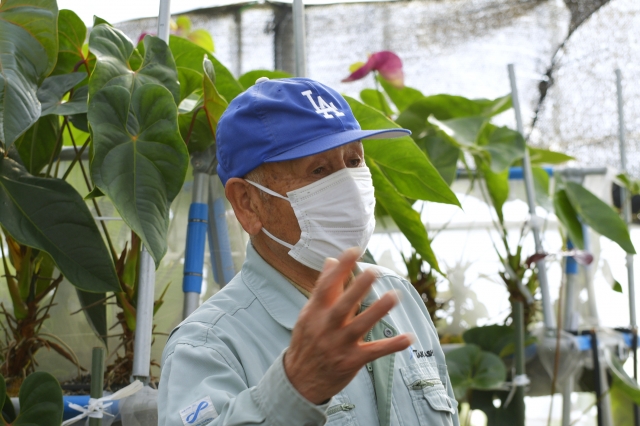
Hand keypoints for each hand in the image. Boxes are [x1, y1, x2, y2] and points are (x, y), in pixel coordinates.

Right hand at [283, 248, 412, 403]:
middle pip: (342, 306)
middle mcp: (325, 328)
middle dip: (356, 288)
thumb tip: (331, 260)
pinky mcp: (350, 362)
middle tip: (373, 271)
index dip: (340, 268)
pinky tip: (408, 338)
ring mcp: (338, 345)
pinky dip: (391, 346)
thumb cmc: (307, 341)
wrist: (298, 382)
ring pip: (359, 327)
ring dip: (377, 312)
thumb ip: (323, 288)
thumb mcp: (308, 314)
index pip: (325, 287)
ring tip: (393, 296)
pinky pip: (373, 352)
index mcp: (314, 313)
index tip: (354, 251)